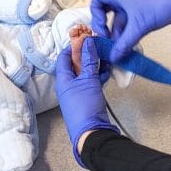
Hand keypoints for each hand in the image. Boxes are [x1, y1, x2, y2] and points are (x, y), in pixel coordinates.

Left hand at [54, 38, 117, 166]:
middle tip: (100, 47)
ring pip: (86, 72)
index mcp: (63, 78)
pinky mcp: (88, 97)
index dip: (73, 46)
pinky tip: (107, 72)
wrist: (92, 132)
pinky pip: (92, 81)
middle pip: (76, 63)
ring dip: (95, 65)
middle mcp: (68, 84)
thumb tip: (88, 42)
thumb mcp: (88, 80)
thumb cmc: (86, 106)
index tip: (85, 38)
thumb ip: (89, 60)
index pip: (64, 56)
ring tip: (106, 60)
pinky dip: (99, 75)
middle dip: (88, 55)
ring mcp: (78, 91)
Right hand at [90, 0, 170, 62]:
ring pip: (120, 22)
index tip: (103, 26)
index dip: (95, 12)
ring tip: (119, 51)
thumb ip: (124, 43)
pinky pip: (130, 25)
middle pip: (106, 13)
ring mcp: (134, 7)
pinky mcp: (142, 14)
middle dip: (106, 28)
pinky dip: (127, 35)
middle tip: (108, 43)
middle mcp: (124, 0)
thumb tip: (114, 57)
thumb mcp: (139, 26)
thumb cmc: (159, 6)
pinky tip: (128, 48)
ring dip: (118, 35)